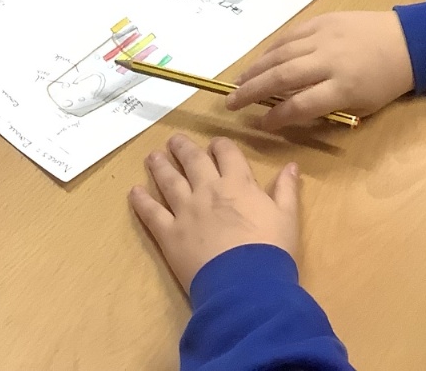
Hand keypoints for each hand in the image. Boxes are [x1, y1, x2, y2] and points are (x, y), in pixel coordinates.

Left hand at [129, 134, 298, 291]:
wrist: (246, 285)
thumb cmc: (271, 250)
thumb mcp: (287, 217)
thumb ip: (286, 189)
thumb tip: (291, 165)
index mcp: (238, 183)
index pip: (226, 153)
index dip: (219, 145)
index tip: (214, 144)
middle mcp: (209, 189)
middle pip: (193, 160)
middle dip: (183, 148)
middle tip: (173, 140)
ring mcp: (186, 210)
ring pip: (169, 180)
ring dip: (160, 166)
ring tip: (152, 156)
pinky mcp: (170, 234)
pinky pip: (152, 213)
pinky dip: (142, 201)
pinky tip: (134, 191)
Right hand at [227, 10, 413, 130]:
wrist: (407, 41)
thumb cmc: (385, 82)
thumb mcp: (361, 107)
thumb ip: (326, 111)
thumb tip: (290, 115)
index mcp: (343, 87)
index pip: (300, 105)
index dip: (276, 117)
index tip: (258, 124)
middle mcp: (329, 60)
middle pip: (283, 77)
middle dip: (253, 91)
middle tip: (230, 103)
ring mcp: (324, 36)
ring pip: (282, 53)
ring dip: (257, 68)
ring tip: (239, 82)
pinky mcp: (323, 20)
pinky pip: (291, 34)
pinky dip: (273, 48)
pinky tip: (261, 59)